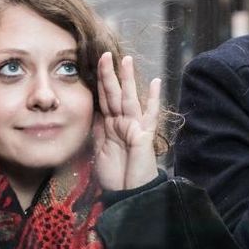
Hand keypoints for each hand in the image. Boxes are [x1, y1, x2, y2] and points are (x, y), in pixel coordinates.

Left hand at [95, 52, 160, 189]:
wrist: (128, 194)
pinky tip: (155, 83)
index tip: (94, 63)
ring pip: (129, 99)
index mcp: (111, 125)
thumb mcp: (99, 149)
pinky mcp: (144, 135)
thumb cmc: (116, 175)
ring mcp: (135, 127)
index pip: (104, 99)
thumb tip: (93, 110)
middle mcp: (123, 122)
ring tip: (126, 60)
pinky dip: (153, 100)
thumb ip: (97, 129)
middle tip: (106, 54)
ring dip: (128, 80)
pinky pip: (149, 115)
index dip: (100, 82)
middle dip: (110, 75)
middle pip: (115, 94)